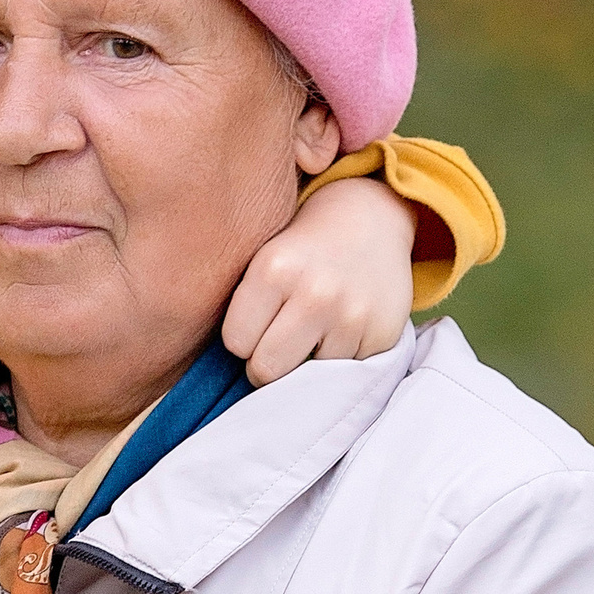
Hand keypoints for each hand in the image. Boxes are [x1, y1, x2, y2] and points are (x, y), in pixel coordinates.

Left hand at [222, 172, 416, 383]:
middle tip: (279, 339)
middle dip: (267, 361)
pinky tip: (343, 328)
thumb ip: (241, 304)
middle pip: (266, 369)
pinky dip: (340, 359)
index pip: (236, 343)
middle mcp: (315, 293)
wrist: (373, 217)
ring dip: (307, 360)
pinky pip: (344, 374)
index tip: (256, 323)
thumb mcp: (263, 256)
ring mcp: (352, 316)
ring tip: (317, 327)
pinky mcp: (382, 334)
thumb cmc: (302, 246)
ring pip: (306, 376)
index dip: (243, 337)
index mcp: (274, 269)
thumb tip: (210, 375)